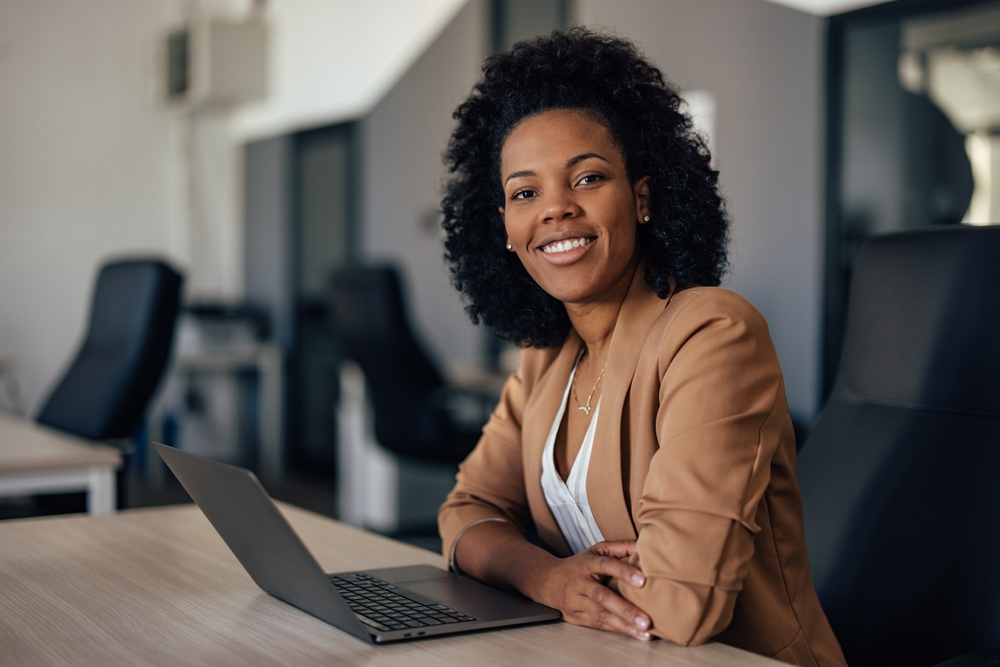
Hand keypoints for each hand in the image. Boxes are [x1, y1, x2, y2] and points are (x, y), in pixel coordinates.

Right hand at [532, 540, 651, 639]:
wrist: (546, 580)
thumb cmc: (578, 565)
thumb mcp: (596, 551)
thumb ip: (620, 547)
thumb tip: (644, 544)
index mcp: (587, 564)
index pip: (606, 565)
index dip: (624, 572)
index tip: (643, 581)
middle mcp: (580, 583)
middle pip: (602, 597)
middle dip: (626, 610)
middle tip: (647, 621)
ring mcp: (576, 602)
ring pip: (600, 615)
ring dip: (624, 625)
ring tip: (644, 633)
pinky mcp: (575, 617)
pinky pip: (597, 624)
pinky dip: (615, 630)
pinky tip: (633, 633)